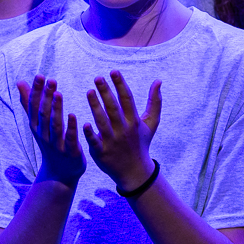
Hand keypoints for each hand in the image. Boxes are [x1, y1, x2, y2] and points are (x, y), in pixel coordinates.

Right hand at [18, 75, 85, 184]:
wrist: (59, 173)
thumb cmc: (49, 142)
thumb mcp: (37, 123)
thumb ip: (29, 102)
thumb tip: (19, 82)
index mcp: (36, 126)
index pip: (33, 106)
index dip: (36, 91)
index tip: (40, 75)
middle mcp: (43, 134)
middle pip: (43, 114)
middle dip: (46, 97)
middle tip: (51, 80)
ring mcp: (56, 144)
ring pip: (55, 125)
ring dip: (56, 109)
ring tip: (58, 93)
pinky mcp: (70, 152)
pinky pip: (70, 139)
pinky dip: (71, 127)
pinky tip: (73, 115)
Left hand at [82, 71, 159, 191]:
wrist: (135, 172)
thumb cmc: (141, 143)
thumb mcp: (151, 124)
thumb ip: (154, 102)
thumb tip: (158, 81)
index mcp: (134, 121)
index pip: (127, 100)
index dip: (120, 85)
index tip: (113, 71)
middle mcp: (123, 130)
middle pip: (114, 108)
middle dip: (106, 92)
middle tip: (97, 77)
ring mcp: (112, 141)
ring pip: (103, 122)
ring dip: (96, 107)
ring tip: (89, 92)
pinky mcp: (102, 152)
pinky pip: (95, 142)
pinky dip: (91, 134)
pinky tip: (85, 123)